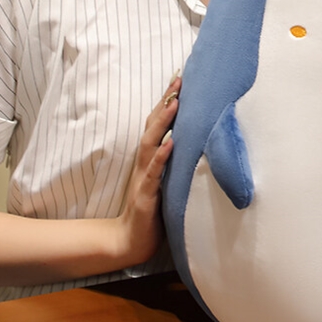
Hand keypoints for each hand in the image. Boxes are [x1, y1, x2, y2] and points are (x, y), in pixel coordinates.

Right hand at [116, 75, 180, 265]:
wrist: (130, 241)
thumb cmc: (152, 210)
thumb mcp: (166, 181)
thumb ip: (174, 162)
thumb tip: (192, 141)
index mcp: (151, 159)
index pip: (158, 124)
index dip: (167, 102)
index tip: (180, 79)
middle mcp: (146, 163)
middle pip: (154, 126)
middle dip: (166, 102)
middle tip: (178, 79)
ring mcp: (144, 178)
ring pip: (151, 144)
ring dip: (163, 122)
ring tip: (175, 102)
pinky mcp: (146, 196)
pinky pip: (153, 173)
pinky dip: (161, 157)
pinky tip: (171, 143)